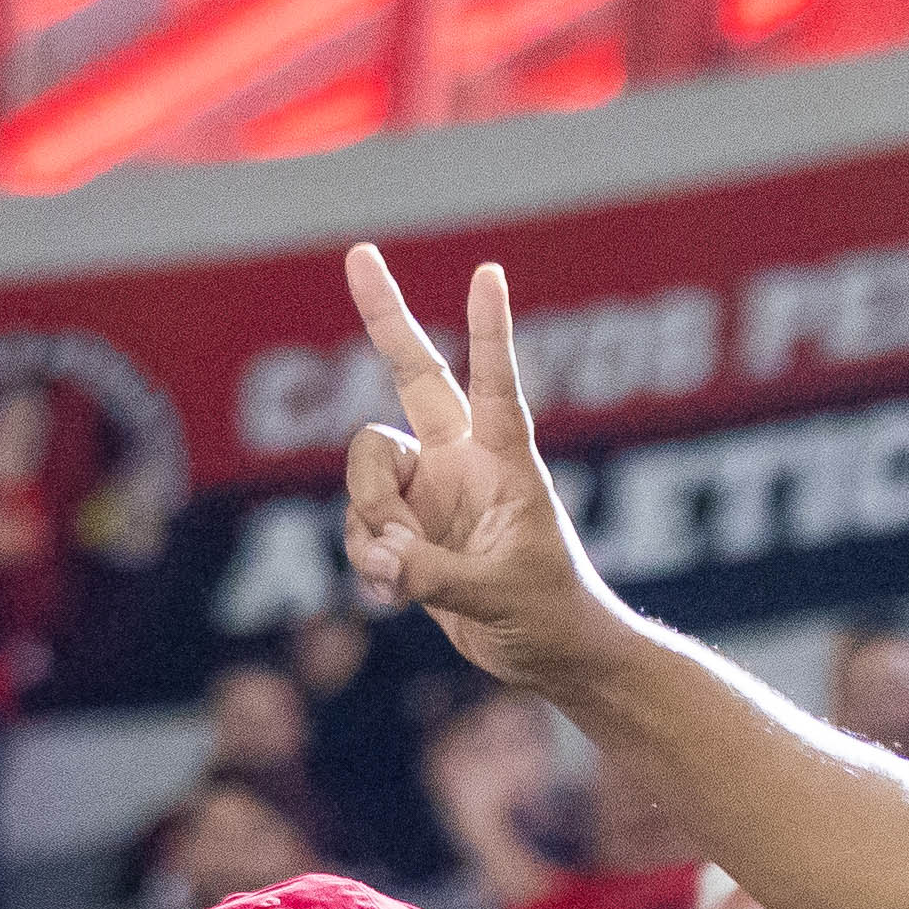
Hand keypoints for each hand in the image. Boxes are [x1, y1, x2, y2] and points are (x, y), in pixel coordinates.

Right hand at [339, 246, 630, 695]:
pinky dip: (367, 561)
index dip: (490, 331)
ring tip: (404, 574)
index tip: (489, 273)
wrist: (547, 655)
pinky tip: (395, 594)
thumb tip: (380, 557)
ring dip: (370, 522)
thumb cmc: (550, 612)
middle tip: (359, 253)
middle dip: (385, 316)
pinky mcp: (403, 529)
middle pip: (412, 374)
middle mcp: (460, 460)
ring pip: (365, 472)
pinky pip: (358, 527)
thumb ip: (435, 574)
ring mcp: (428, 491)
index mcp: (506, 459)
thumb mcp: (500, 594)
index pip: (495, 383)